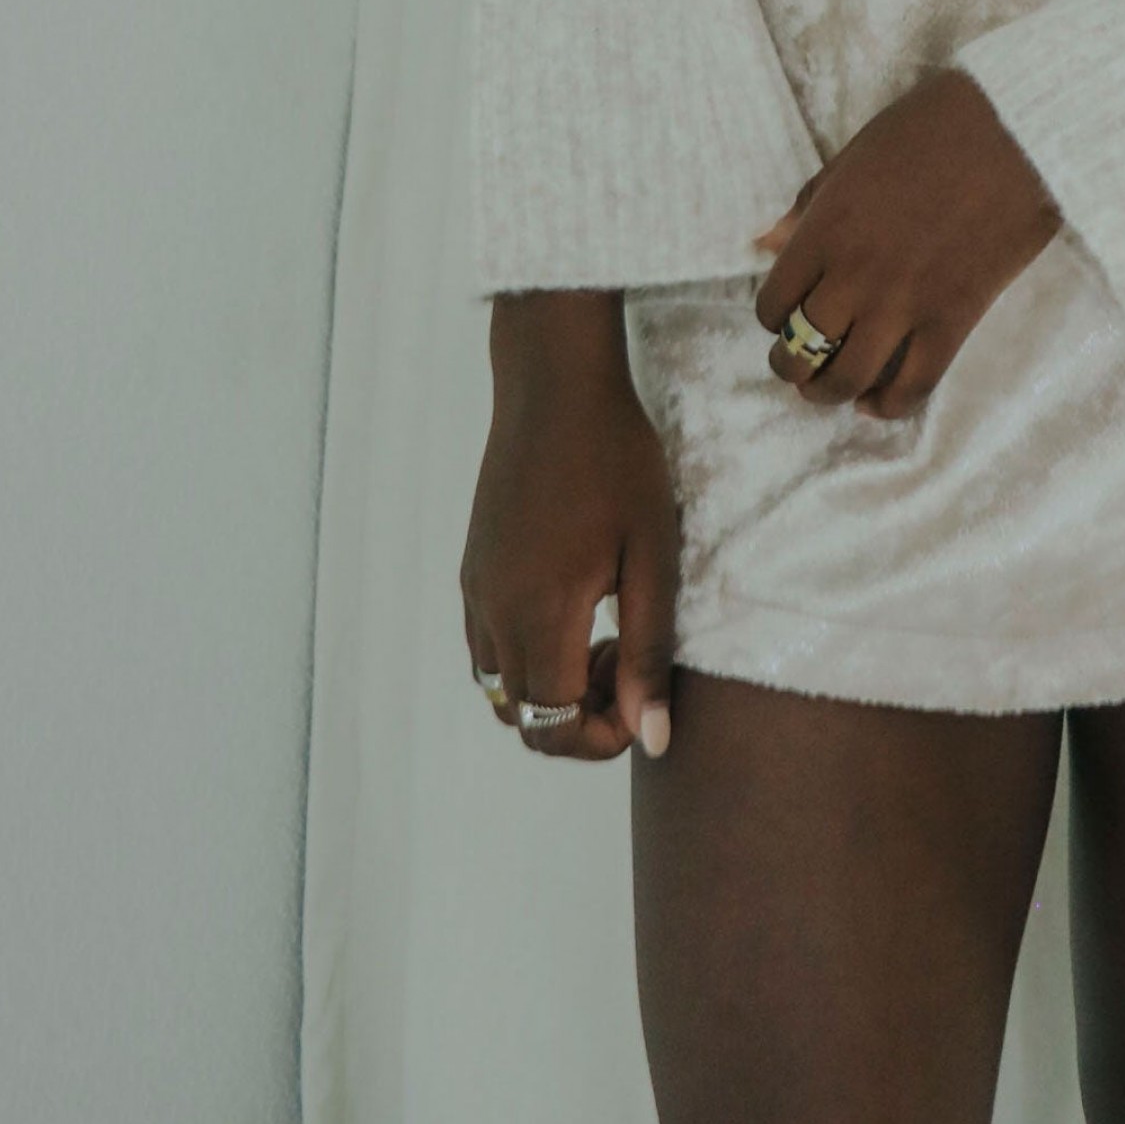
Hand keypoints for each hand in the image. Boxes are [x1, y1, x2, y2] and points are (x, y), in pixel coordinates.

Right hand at [460, 290, 677, 764]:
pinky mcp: (472, 567)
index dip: (602, 738)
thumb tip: (651, 738)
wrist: (556, 385)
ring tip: (604, 633)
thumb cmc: (618, 461)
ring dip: (550, 687)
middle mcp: (492, 611)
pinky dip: (527, 654)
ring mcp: (474, 589)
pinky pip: (487, 645)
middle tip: (627, 659)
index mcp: (537, 614)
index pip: (553, 727)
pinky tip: (573, 605)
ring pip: (500, 686)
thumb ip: (648, 653)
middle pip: (522, 718)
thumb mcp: (653, 557)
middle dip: (579, 716)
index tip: (642, 698)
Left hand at [751, 68, 1059, 420]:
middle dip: (792, 366)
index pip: (773, 304)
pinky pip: (913, 385)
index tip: (787, 314)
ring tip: (831, 388)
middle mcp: (856, 275)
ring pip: (849, 379)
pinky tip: (878, 401)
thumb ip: (810, 205)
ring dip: (829, 393)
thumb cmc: (931, 126)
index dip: (773, 317)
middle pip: (802, 351)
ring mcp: (905, 303)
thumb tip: (766, 243)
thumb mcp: (854, 154)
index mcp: (825, 230)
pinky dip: (889, 406)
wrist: (1015, 128)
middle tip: (800, 363)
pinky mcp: (953, 320)